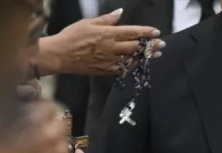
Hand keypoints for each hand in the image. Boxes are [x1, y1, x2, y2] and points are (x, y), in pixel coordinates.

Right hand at [44, 12, 164, 75]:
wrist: (60, 55)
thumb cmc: (72, 36)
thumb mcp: (88, 23)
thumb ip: (106, 19)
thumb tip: (120, 13)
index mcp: (107, 34)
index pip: (131, 32)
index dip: (146, 32)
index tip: (156, 32)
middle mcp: (111, 48)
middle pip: (136, 47)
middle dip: (150, 46)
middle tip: (161, 45)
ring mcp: (109, 61)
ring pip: (132, 59)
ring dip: (145, 57)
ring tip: (156, 54)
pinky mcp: (106, 70)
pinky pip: (123, 69)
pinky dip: (133, 66)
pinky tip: (139, 63)